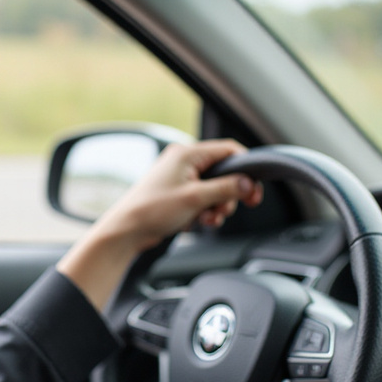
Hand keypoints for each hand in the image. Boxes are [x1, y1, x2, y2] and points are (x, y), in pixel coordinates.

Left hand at [57, 139, 261, 309]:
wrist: (127, 230)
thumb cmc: (153, 210)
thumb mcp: (196, 198)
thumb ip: (226, 188)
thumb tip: (249, 184)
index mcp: (187, 153)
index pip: (228, 150)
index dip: (245, 169)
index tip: (254, 189)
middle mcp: (184, 161)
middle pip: (224, 172)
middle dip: (228, 195)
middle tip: (224, 210)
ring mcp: (180, 177)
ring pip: (214, 189)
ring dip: (216, 206)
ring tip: (206, 219)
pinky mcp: (177, 193)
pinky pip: (202, 199)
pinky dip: (204, 211)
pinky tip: (197, 222)